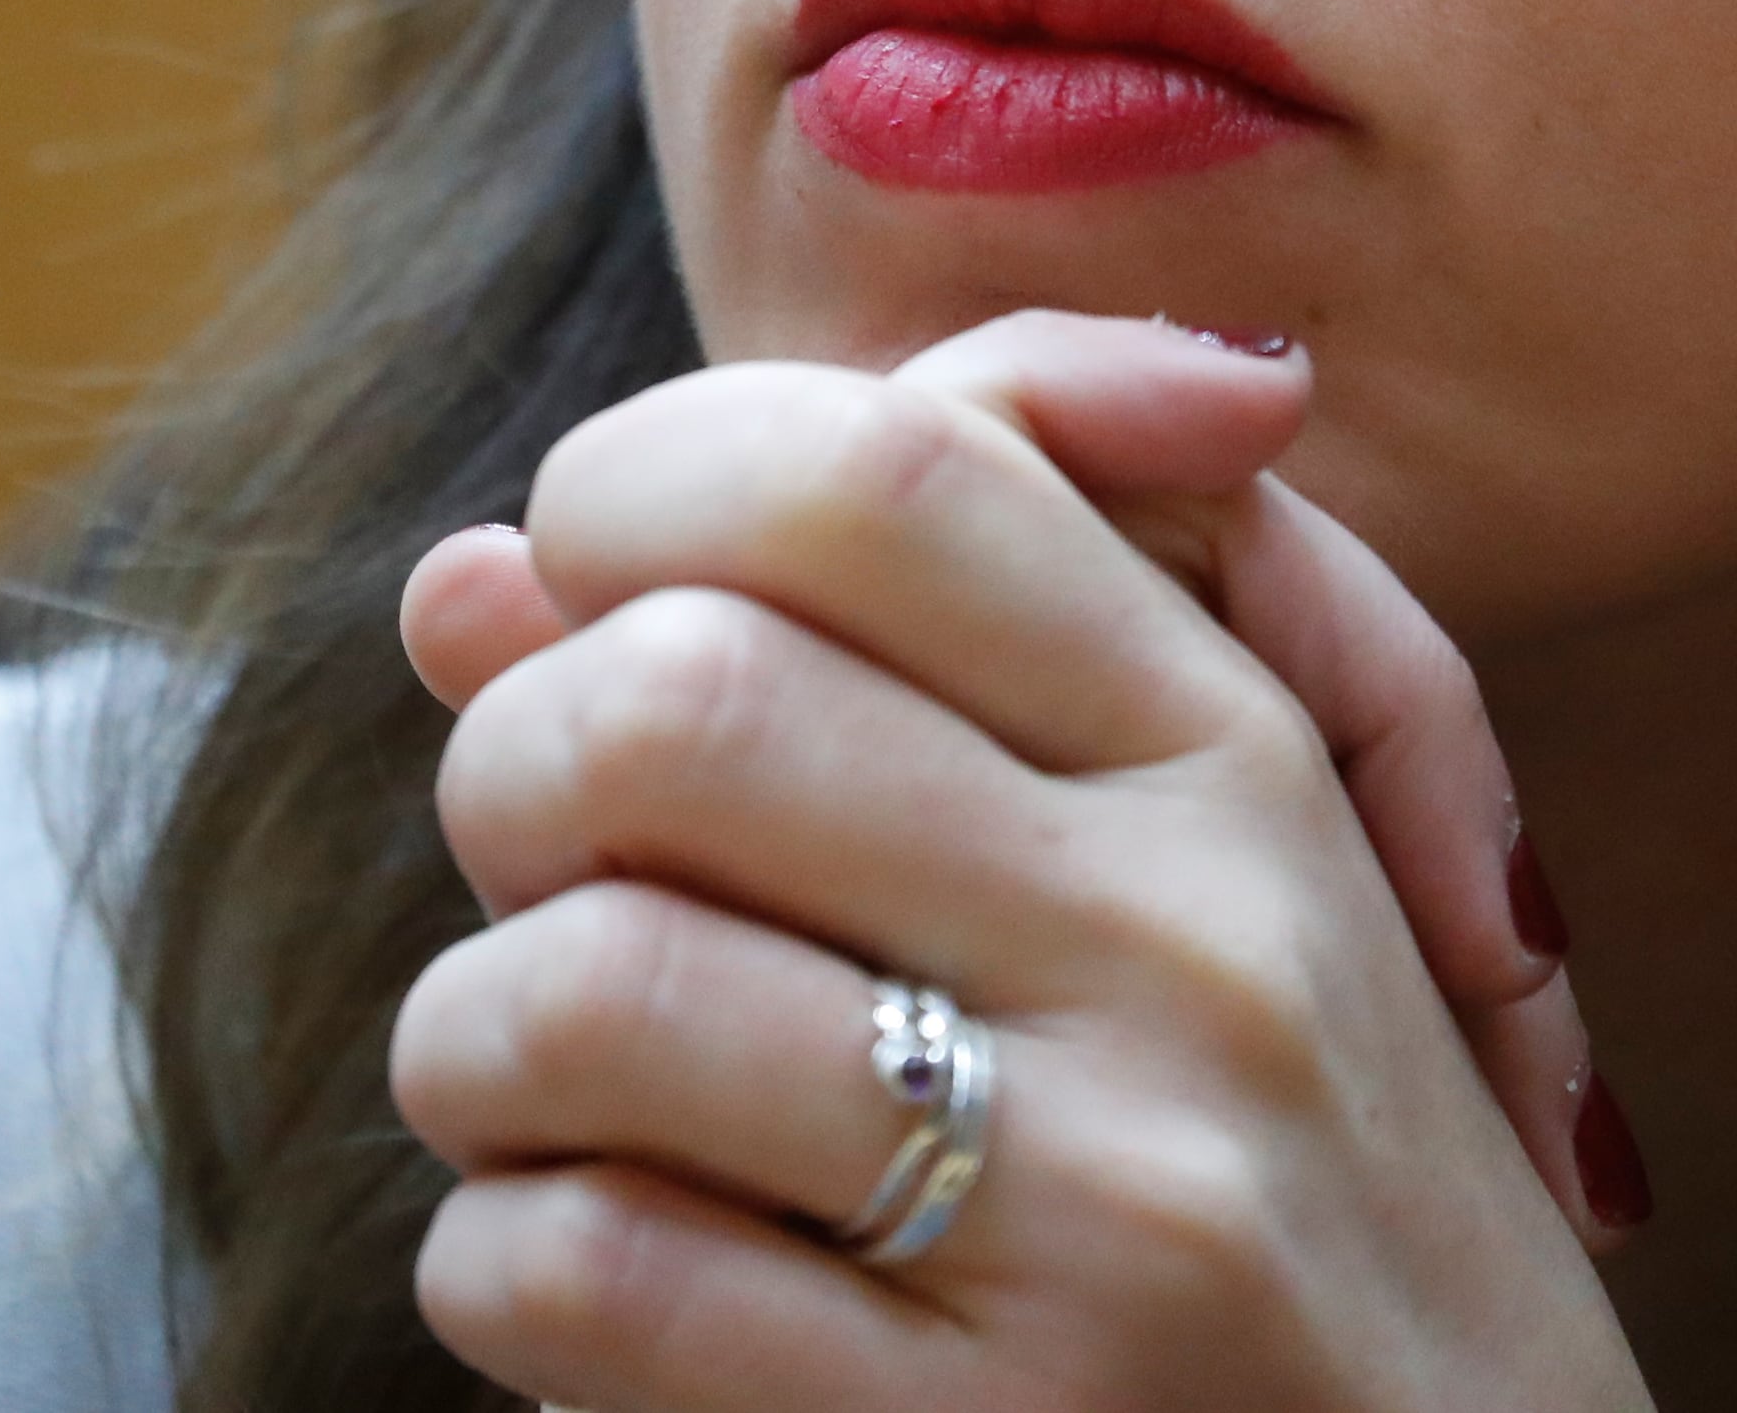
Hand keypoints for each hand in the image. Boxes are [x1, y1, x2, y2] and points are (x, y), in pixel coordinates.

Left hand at [389, 309, 1654, 1412]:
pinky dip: (501, 1261)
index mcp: (1238, 753)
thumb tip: (465, 579)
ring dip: (477, 1037)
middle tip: (552, 875)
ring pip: (593, 976)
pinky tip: (579, 1272)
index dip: (642, 487)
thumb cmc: (1271, 1183)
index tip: (600, 603)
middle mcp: (1200, 943)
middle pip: (677, 696)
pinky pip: (590, 1266)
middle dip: (513, 772)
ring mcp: (1114, 1203)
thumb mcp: (1188, 854)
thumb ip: (870, 654)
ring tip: (538, 1089)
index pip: (880, 465)